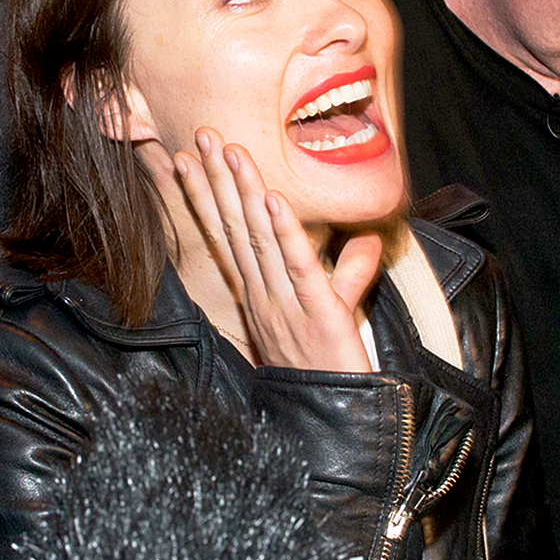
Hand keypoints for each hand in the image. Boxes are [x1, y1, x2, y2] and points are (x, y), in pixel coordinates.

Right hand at [163, 127, 381, 372]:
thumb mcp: (337, 312)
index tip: (188, 160)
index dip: (206, 197)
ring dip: (242, 191)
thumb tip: (370, 239)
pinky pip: (295, 265)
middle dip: (215, 180)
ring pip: (258, 238)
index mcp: (259, 296)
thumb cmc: (330, 369)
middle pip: (233, 229)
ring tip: (230, 152)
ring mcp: (284, 303)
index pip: (226, 237)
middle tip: (201, 137)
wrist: (334, 422)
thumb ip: (349, 273)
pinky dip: (283, 230)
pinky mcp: (316, 312)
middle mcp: (263, 296)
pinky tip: (270, 199)